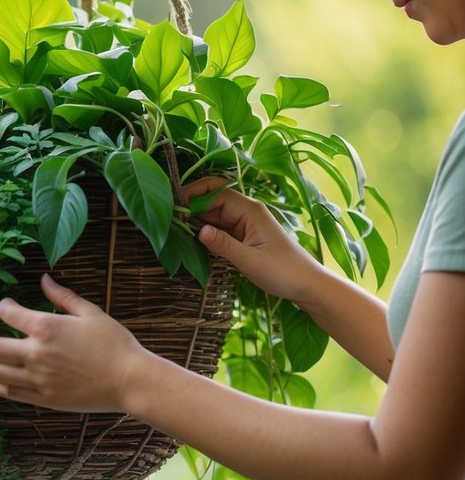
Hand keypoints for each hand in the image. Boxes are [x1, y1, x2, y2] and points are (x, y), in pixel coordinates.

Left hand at [0, 274, 147, 410]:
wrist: (130, 380)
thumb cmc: (114, 343)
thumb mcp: (90, 312)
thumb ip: (62, 296)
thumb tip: (44, 278)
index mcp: (47, 328)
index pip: (8, 314)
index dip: (2, 307)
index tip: (4, 306)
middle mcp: (37, 354)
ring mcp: (38, 380)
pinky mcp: (44, 399)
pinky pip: (10, 392)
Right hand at [185, 177, 321, 302]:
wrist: (308, 285)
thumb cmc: (284, 272)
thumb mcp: (250, 261)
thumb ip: (223, 245)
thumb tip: (198, 230)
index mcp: (250, 210)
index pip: (217, 193)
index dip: (194, 196)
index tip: (173, 205)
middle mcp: (247, 212)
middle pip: (214, 201)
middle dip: (192, 207)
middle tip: (170, 220)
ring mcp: (246, 224)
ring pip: (216, 215)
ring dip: (198, 220)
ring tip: (176, 229)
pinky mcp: (245, 236)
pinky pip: (222, 228)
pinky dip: (208, 232)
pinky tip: (194, 239)